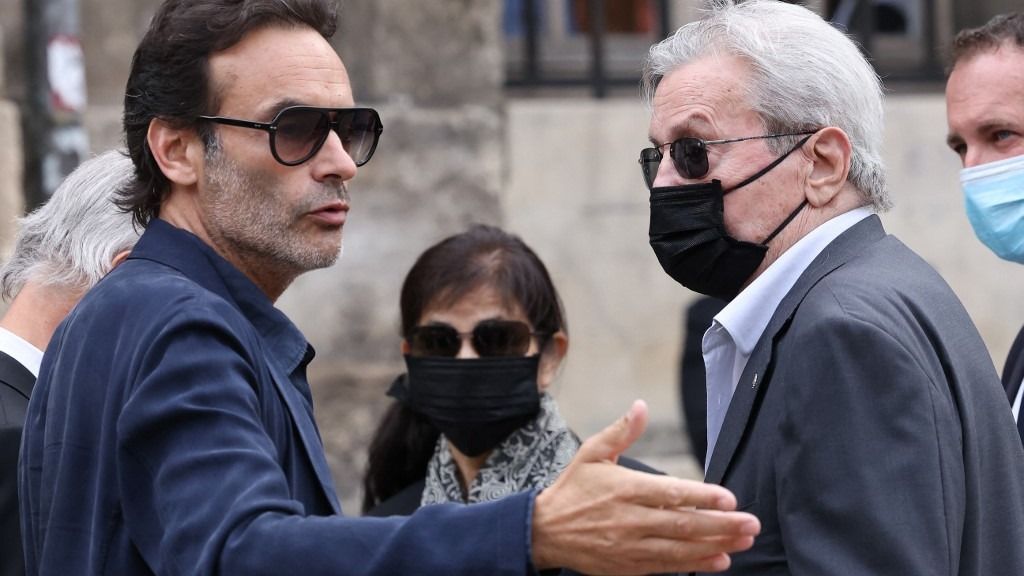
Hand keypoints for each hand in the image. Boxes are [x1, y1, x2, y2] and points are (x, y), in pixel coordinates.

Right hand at [531, 400, 759, 574]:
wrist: (545, 531)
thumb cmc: (573, 488)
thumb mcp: (592, 453)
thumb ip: (622, 431)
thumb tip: (641, 405)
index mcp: (625, 488)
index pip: (670, 494)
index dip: (702, 497)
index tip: (730, 498)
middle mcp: (631, 519)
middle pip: (683, 525)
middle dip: (721, 525)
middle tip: (751, 523)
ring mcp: (631, 545)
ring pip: (680, 549)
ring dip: (716, 545)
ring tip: (744, 541)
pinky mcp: (630, 565)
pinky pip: (668, 567)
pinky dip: (695, 565)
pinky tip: (720, 561)